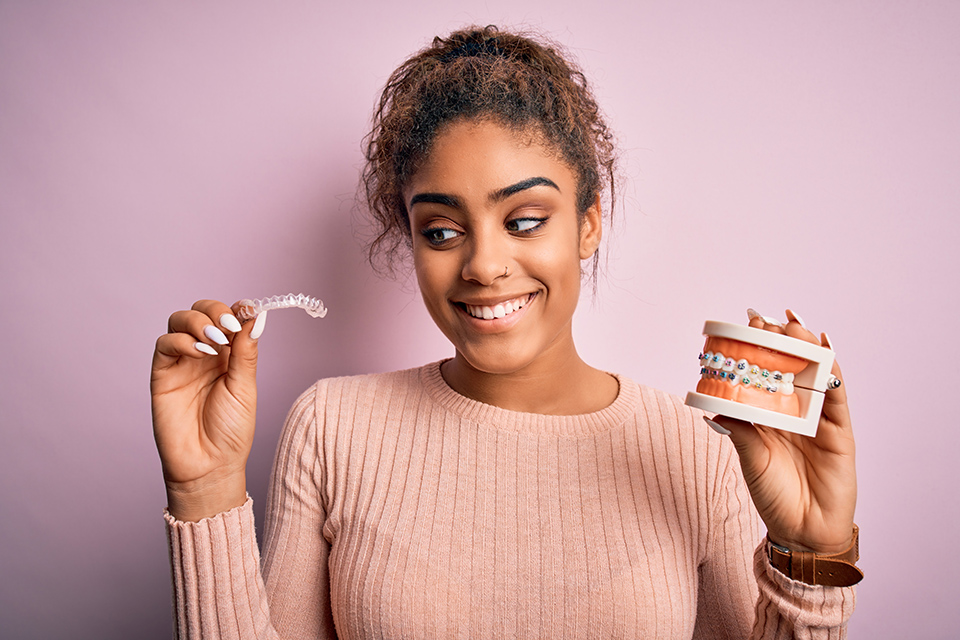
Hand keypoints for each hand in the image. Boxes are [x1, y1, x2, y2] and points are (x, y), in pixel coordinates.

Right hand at [150, 299, 267, 520]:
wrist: (209, 465)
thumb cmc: (231, 431)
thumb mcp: (245, 387)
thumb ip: (246, 352)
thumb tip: (256, 316)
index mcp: (229, 355)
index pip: (228, 316)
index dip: (236, 309)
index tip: (248, 309)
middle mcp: (204, 353)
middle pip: (202, 312)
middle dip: (214, 311)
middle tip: (227, 328)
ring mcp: (182, 362)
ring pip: (179, 321)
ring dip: (197, 322)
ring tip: (214, 341)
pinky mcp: (162, 374)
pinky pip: (164, 345)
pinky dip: (181, 341)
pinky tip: (199, 352)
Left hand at [709, 309, 856, 553]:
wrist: (802, 531)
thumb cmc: (773, 496)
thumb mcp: (750, 459)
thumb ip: (740, 430)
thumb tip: (716, 403)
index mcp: (769, 414)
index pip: (764, 373)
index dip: (757, 348)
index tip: (744, 324)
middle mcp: (794, 411)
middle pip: (789, 366)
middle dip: (779, 340)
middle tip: (765, 320)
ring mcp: (818, 418)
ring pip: (814, 374)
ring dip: (804, 347)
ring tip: (792, 327)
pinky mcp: (839, 430)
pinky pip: (838, 395)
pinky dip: (833, 370)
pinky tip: (826, 348)